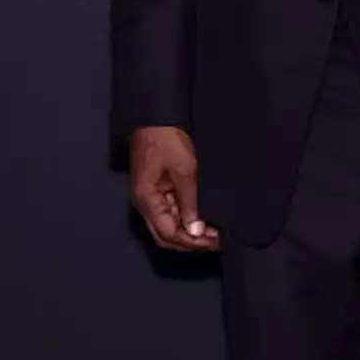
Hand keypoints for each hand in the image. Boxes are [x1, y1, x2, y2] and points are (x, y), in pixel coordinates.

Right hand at [129, 125, 220, 251]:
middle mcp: (145, 203)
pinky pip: (171, 211)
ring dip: (190, 231)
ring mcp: (151, 197)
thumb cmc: (165, 138)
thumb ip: (190, 203)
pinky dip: (186, 218)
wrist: (156, 117)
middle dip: (190, 242)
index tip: (213, 241)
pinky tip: (203, 218)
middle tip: (214, 241)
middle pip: (166, 235)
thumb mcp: (184, 171)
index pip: (169, 233)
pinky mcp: (158, 189)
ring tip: (213, 231)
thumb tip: (196, 230)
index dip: (192, 241)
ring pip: (169, 225)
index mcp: (146, 200)